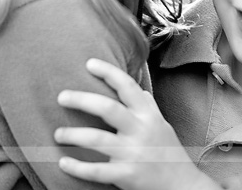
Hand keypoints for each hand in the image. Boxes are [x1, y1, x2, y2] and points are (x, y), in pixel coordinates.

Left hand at [54, 58, 219, 189]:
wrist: (182, 186)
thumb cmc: (170, 153)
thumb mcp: (163, 125)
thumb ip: (149, 107)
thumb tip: (140, 90)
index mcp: (148, 115)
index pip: (128, 86)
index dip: (109, 72)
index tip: (89, 63)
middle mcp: (140, 131)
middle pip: (108, 108)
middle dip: (81, 100)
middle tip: (62, 97)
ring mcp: (133, 153)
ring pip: (97, 139)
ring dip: (73, 135)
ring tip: (58, 133)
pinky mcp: (127, 175)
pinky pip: (97, 171)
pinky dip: (77, 167)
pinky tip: (63, 162)